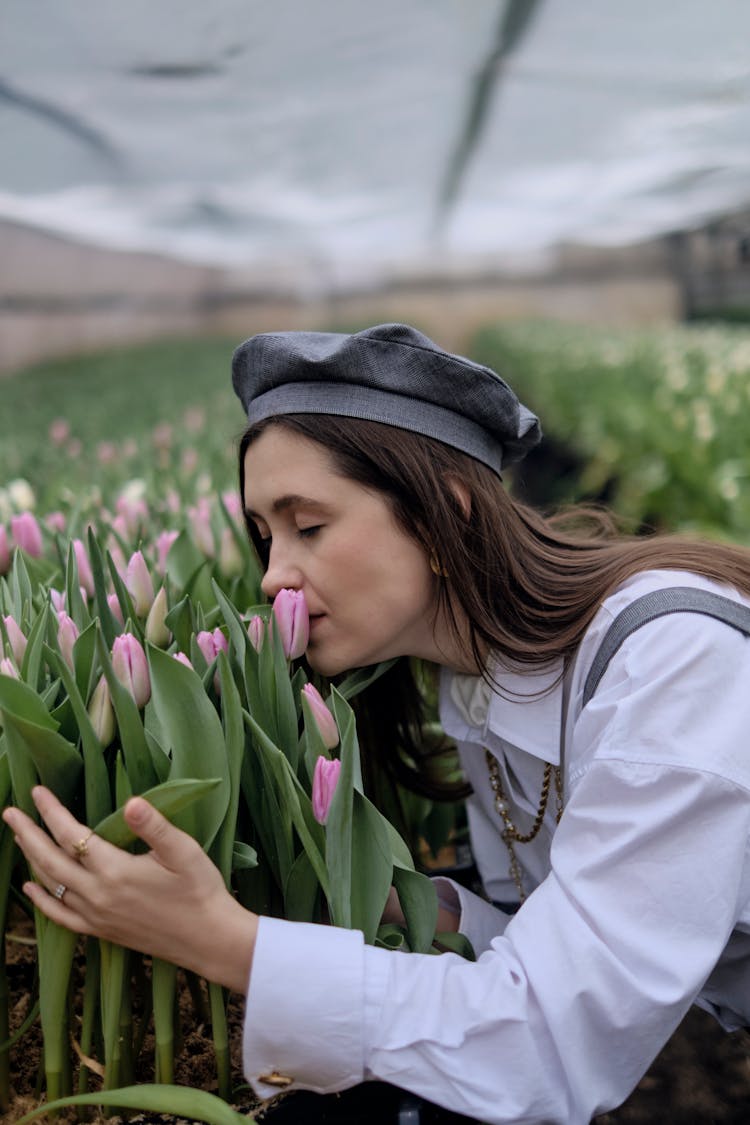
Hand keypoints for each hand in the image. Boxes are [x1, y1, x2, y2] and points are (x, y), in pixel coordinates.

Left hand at [2, 786, 256, 993]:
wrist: (208, 940)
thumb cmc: (200, 890)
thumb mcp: (184, 851)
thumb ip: (154, 826)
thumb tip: (131, 801)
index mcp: (115, 871)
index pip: (72, 835)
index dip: (52, 812)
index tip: (37, 791)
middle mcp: (98, 895)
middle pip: (50, 860)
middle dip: (28, 833)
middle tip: (10, 812)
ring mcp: (96, 916)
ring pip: (51, 885)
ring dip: (31, 859)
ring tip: (20, 837)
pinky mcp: (101, 931)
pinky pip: (60, 915)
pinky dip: (41, 900)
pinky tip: (30, 887)